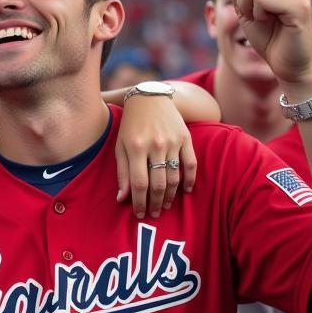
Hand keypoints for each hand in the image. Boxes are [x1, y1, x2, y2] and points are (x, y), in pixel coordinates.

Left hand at [116, 96, 196, 217]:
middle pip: (158, 184)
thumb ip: (122, 172)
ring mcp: (172, 142)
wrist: (151, 98)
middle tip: (154, 214)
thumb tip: (122, 199)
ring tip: (166, 206)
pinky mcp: (186, 138)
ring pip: (174, 177)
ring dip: (171, 196)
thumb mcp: (120, 146)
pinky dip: (190, 179)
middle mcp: (155, 145)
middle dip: (155, 203)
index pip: (139, 183)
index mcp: (135, 148)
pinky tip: (186, 191)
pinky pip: (191, 164)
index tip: (140, 214)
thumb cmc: (130, 126)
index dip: (139, 202)